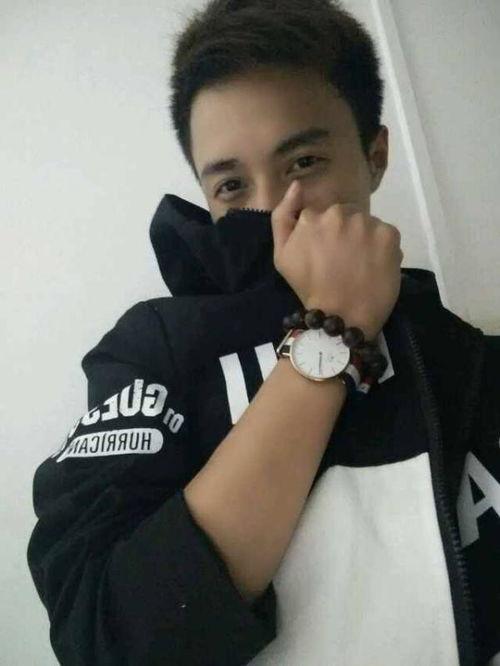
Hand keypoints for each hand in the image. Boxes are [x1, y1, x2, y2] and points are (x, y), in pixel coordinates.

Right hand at [271, 180, 403, 340]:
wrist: (343, 316)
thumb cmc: (309, 288)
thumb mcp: (281, 255)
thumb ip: (282, 216)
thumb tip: (296, 185)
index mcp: (312, 217)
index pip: (321, 216)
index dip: (323, 236)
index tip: (324, 255)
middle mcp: (339, 213)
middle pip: (344, 216)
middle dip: (343, 233)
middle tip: (343, 261)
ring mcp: (366, 223)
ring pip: (365, 223)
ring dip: (363, 238)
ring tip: (359, 265)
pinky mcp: (389, 234)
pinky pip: (384, 233)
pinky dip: (381, 246)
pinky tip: (374, 265)